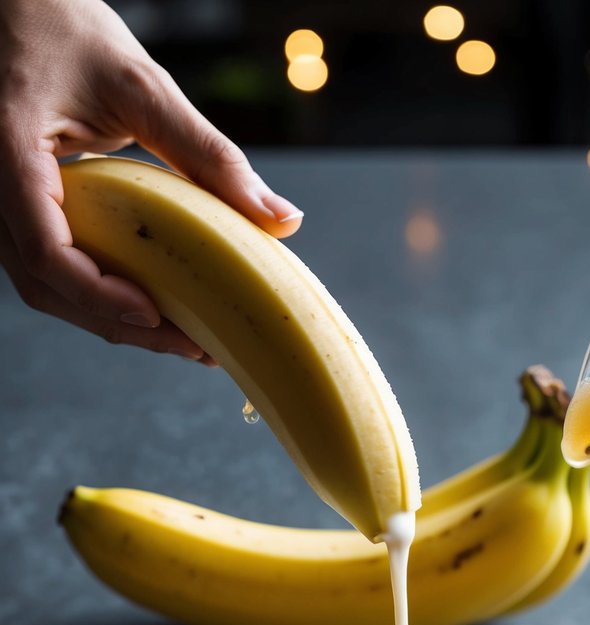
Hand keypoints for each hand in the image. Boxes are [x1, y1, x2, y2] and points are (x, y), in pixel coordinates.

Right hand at [0, 0, 302, 359]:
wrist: (15, 5)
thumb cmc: (65, 26)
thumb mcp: (143, 86)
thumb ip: (209, 154)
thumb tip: (282, 219)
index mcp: (10, 155)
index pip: (45, 251)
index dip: (99, 295)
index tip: (155, 317)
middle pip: (46, 286)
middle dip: (118, 325)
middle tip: (192, 346)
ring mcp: (1, 204)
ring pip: (45, 288)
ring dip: (110, 320)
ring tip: (182, 337)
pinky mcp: (19, 209)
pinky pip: (50, 267)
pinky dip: (98, 293)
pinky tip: (152, 304)